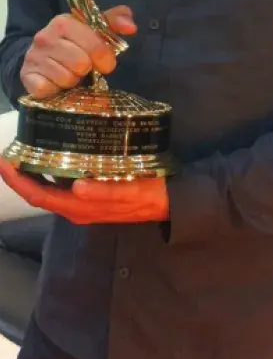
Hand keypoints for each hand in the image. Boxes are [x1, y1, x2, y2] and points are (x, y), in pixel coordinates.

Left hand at [0, 161, 167, 223]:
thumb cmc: (150, 196)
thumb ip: (105, 192)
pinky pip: (61, 186)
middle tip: (10, 151)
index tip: (4, 161)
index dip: (18, 180)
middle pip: (37, 193)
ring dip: (32, 174)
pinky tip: (52, 157)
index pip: (38, 195)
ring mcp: (82, 203)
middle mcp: (75, 208)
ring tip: (26, 150)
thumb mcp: (132, 192)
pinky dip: (49, 173)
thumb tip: (77, 186)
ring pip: (48, 190)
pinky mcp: (90, 196)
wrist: (169, 203)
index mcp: (80, 208)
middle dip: (20, 175)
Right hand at [20, 7, 135, 98]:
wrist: (42, 56)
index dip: (104, 57)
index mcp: (64, 22)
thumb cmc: (76, 42)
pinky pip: (47, 89)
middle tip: (83, 67)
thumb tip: (131, 27)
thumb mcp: (96, 28)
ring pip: (66, 78)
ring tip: (69, 72)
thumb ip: (117, 20)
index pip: (95, 45)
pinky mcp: (26, 76)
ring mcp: (33, 57)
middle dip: (87, 69)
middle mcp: (44, 37)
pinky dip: (55, 90)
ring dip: (72, 80)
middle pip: (81, 64)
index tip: (104, 61)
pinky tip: (55, 81)